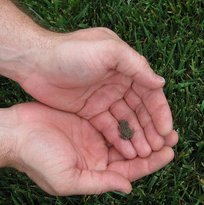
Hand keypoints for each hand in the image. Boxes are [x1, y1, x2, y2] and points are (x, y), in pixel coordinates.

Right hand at [12, 102, 176, 195]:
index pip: (128, 171)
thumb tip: (128, 187)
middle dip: (151, 145)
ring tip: (162, 121)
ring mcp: (91, 136)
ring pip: (123, 134)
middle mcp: (95, 156)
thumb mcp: (67, 179)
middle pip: (130, 152)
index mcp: (93, 173)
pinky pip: (111, 118)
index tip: (170, 152)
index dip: (150, 164)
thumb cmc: (37, 158)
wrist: (14, 132)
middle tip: (173, 134)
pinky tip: (139, 108)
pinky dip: (125, 116)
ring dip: (141, 129)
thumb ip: (99, 184)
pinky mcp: (85, 119)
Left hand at [21, 28, 175, 158]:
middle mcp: (116, 83)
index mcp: (124, 67)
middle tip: (158, 148)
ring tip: (145, 153)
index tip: (167, 132)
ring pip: (125, 120)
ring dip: (136, 136)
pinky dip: (118, 138)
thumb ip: (135, 65)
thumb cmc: (70, 52)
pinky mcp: (89, 111)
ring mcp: (102, 98)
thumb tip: (160, 83)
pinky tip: (127, 151)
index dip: (160, 112)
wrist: (35, 62)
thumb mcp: (107, 51)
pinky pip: (108, 126)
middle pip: (139, 109)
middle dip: (150, 128)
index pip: (149, 92)